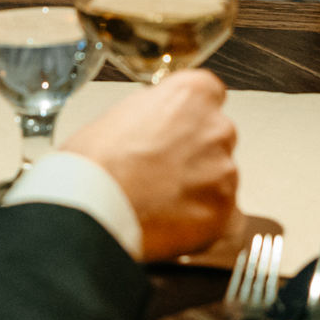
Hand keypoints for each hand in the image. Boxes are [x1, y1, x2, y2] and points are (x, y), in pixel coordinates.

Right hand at [61, 70, 238, 260]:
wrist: (93, 206)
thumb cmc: (94, 162)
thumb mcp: (118, 115)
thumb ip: (152, 113)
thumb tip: (157, 122)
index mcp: (192, 95)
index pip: (209, 95)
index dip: (189, 116)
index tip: (176, 129)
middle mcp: (217, 128)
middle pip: (217, 138)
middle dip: (196, 154)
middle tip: (161, 172)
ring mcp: (224, 171)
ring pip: (221, 179)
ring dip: (200, 190)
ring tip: (161, 203)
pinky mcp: (225, 212)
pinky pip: (226, 218)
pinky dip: (206, 222)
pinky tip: (176, 225)